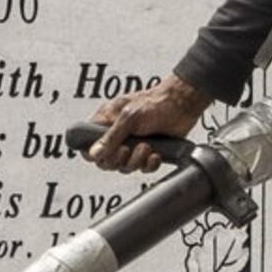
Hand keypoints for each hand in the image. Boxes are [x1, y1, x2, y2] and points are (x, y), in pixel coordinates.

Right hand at [88, 74, 206, 173]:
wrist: (182, 105)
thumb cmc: (155, 103)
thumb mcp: (129, 118)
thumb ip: (111, 137)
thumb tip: (94, 153)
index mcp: (106, 121)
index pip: (88, 144)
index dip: (93, 154)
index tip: (102, 155)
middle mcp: (118, 135)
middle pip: (106, 161)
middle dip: (118, 159)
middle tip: (127, 149)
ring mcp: (133, 145)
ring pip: (125, 166)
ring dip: (136, 160)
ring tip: (146, 147)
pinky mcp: (148, 152)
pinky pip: (143, 168)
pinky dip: (149, 164)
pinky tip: (156, 154)